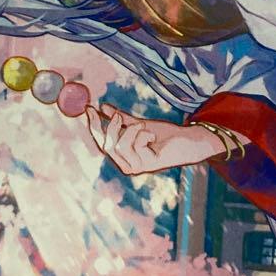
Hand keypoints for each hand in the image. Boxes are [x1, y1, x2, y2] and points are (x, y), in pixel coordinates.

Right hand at [84, 103, 224, 175]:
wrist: (186, 140)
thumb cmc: (164, 135)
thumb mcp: (138, 124)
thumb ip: (121, 119)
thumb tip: (102, 107)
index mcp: (122, 156)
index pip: (101, 142)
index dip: (93, 126)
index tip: (88, 108)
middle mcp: (126, 165)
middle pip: (106, 145)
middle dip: (110, 128)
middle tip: (119, 116)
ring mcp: (136, 167)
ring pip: (119, 145)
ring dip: (131, 130)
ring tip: (144, 127)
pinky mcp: (147, 165)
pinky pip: (134, 144)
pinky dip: (142, 134)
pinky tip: (152, 136)